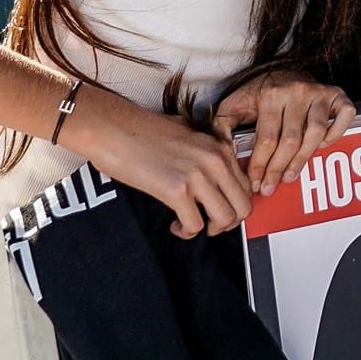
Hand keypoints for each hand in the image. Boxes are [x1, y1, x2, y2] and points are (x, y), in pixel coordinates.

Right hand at [63, 93, 256, 237]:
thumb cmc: (142, 131)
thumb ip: (205, 151)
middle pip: (243, 207)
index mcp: (219, 148)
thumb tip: (211, 174)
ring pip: (225, 219)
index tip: (218, 209)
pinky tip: (175, 225)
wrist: (114, 128)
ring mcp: (197, 176)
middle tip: (209, 223)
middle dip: (229, 223)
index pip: (246, 186)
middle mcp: (215, 161)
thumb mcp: (187, 134)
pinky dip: (186, 232)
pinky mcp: (176, 190)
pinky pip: (195, 225)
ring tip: (192, 224)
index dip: (235, 204)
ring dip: (210, 229)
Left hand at [211, 70, 358, 196]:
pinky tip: (322, 145)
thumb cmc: (257, 92)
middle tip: (271, 187)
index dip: (261, 165)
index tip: (256, 183)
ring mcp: (318, 93)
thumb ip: (222, 126)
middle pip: (291, 140)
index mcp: (270, 94)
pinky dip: (336, 132)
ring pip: (315, 133)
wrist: (281, 69)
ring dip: (304, 158)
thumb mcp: (233, 104)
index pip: (266, 138)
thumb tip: (225, 151)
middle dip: (279, 168)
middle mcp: (297, 92)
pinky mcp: (336, 94)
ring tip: (290, 175)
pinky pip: (344, 115)